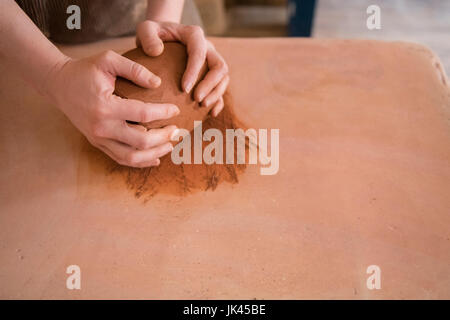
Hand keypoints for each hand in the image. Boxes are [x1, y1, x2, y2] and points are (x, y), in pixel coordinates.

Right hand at [44, 50, 179, 167]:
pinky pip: (121, 159)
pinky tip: (155, 157)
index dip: (163, 112)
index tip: (176, 109)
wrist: (58, 85)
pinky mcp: (97, 144)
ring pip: (132, 157)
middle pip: (140, 142)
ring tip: (170, 145)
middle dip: (163, 137)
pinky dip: (140, 161)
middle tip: (177, 130)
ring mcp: (98, 139)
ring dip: (155, 153)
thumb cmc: (85, 70)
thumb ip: (135, 69)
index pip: (142, 113)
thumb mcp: (108, 60)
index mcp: (105, 106)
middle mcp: (101, 127)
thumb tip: (158, 83)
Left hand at [136, 20, 228, 116]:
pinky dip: (218, 102)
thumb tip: (157, 52)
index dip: (194, 71)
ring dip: (216, 94)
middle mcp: (208, 47)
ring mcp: (211, 61)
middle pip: (219, 66)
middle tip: (197, 99)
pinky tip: (210, 113)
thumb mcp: (145, 29)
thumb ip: (147, 37)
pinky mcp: (211, 74)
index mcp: (194, 35)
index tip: (184, 88)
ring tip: (202, 106)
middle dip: (210, 85)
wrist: (160, 38)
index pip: (199, 52)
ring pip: (223, 78)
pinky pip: (220, 89)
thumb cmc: (152, 35)